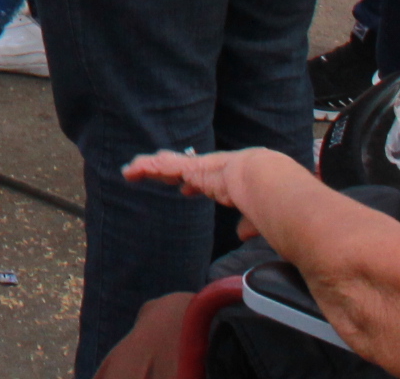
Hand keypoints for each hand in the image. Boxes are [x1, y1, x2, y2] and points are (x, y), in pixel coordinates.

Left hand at [123, 148, 282, 210]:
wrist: (266, 183)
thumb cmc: (270, 199)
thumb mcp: (259, 215)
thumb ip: (249, 224)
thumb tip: (243, 234)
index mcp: (227, 180)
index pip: (206, 181)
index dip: (194, 184)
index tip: (185, 189)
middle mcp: (211, 170)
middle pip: (183, 169)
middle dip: (166, 171)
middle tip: (150, 174)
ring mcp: (199, 167)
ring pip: (167, 165)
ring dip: (149, 168)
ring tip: (129, 171)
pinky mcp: (188, 168)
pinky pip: (162, 166)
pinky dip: (145, 167)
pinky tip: (130, 171)